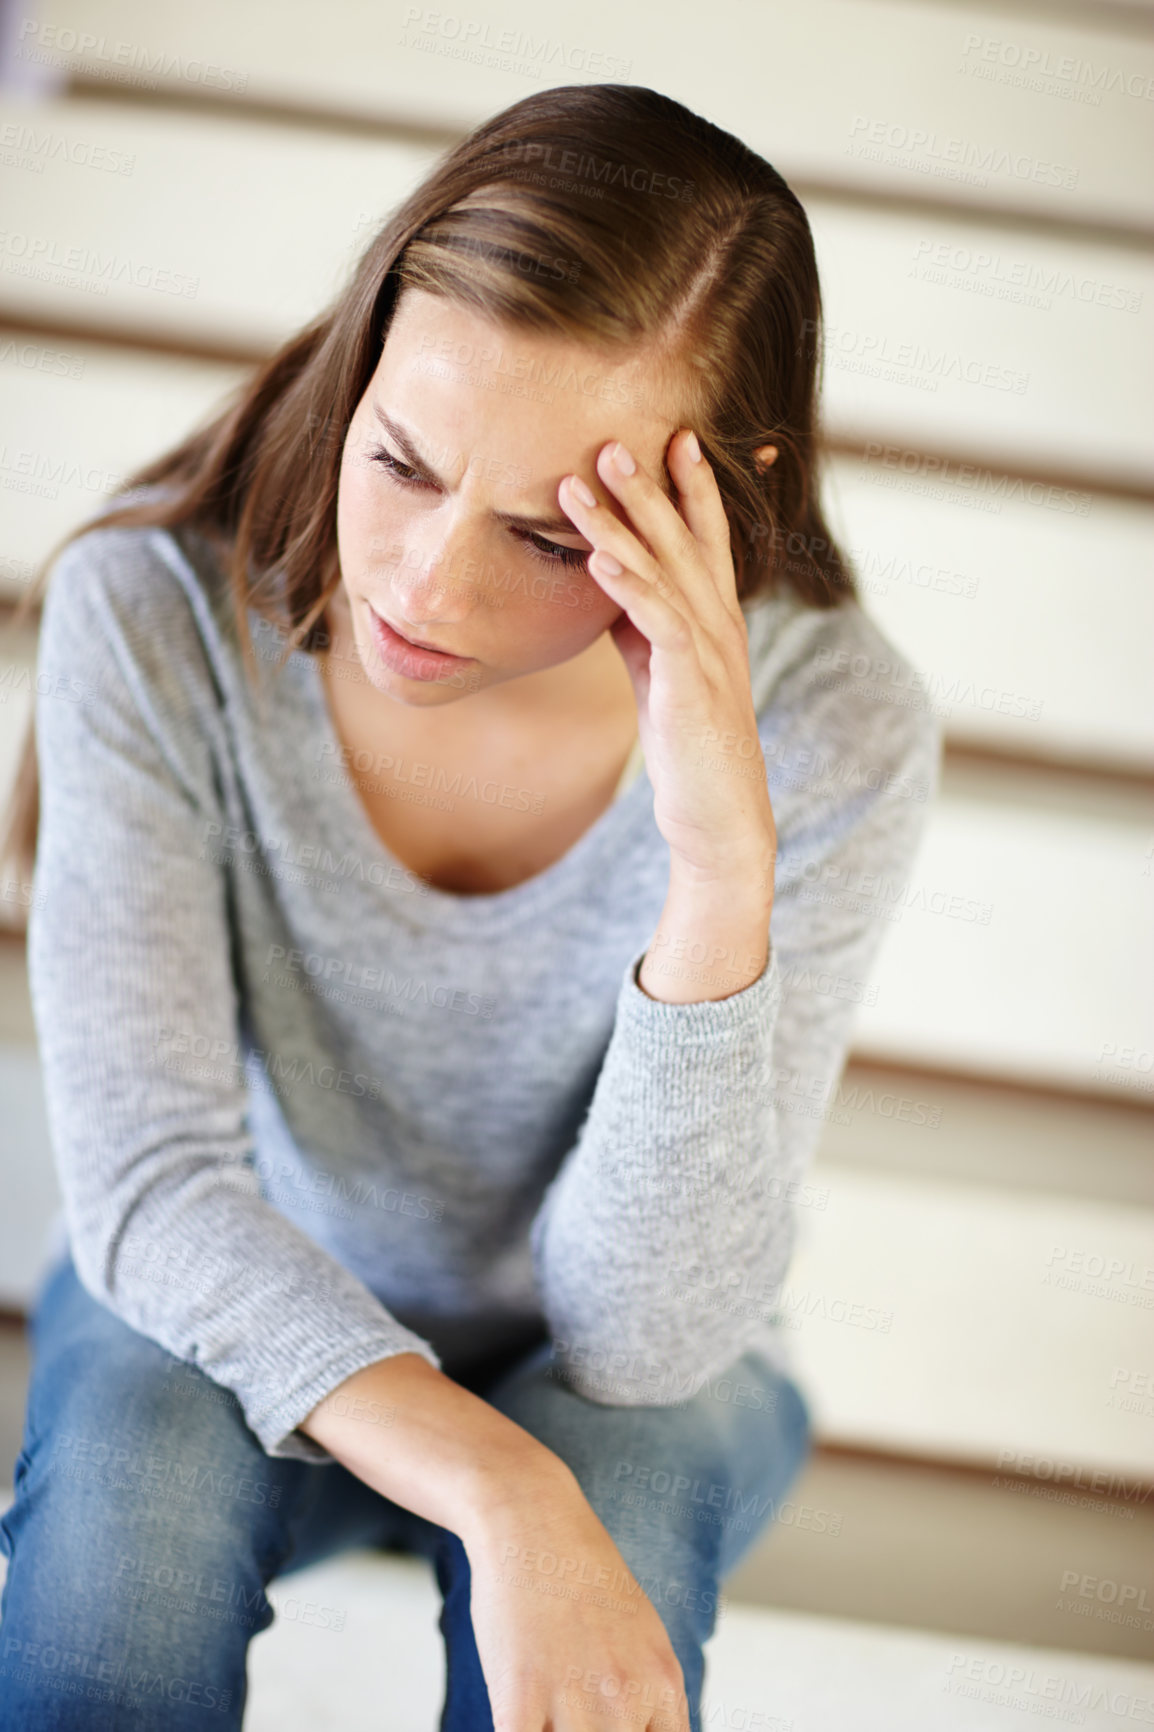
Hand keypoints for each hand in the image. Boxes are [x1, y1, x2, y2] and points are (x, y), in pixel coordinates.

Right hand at [462, 1464, 691, 1729]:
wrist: (531, 1517)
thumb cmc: (580, 1572)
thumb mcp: (642, 1632)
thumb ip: (649, 1692)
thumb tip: (646, 1730)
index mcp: (663, 1681)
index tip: (613, 1728)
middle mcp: (627, 1696)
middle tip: (572, 1711)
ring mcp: (575, 1698)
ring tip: (546, 1708)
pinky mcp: (520, 1699)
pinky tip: (516, 1713)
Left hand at [559, 430, 775, 892]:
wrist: (719, 816)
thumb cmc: (690, 747)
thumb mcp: (661, 674)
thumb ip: (642, 625)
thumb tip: (608, 580)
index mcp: (716, 620)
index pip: (707, 540)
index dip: (692, 489)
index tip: (674, 438)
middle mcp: (720, 625)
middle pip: (683, 541)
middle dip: (649, 488)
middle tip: (613, 439)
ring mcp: (708, 653)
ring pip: (664, 573)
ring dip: (621, 526)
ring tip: (580, 485)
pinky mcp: (690, 685)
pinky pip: (658, 624)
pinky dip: (628, 588)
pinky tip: (598, 561)